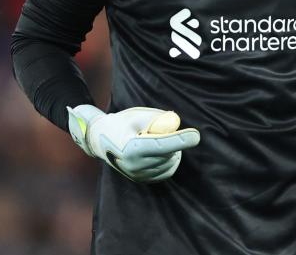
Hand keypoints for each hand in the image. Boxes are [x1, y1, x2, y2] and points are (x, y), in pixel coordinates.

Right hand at [67, 104, 199, 182]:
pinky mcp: (142, 179)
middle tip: (161, 130)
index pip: (161, 145)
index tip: (196, 135)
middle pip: (168, 153)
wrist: (100, 140)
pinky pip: (167, 171)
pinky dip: (171, 160)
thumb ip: (158, 118)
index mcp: (132, 148)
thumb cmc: (121, 123)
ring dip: (172, 150)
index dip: (180, 140)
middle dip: (174, 140)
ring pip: (170, 162)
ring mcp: (138, 175)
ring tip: (157, 140)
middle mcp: (134, 165)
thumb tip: (175, 123)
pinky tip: (162, 151)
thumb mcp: (137, 115)